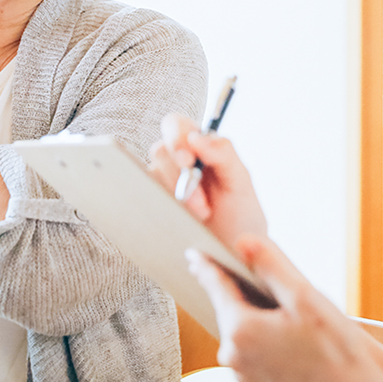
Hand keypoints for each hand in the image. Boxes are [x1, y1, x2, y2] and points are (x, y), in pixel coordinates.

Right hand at [149, 113, 267, 250]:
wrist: (233, 256)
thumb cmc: (240, 217)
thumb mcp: (241, 183)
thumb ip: (225, 154)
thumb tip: (197, 137)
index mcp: (199, 147)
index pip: (175, 125)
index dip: (176, 138)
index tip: (188, 162)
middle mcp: (176, 162)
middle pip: (159, 150)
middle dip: (177, 174)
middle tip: (198, 201)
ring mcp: (161, 185)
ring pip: (150, 174)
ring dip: (174, 195)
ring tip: (200, 216)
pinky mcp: (150, 205)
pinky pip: (141, 198)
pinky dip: (159, 207)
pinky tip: (179, 220)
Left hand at [188, 234, 382, 381]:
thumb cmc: (336, 350)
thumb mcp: (304, 297)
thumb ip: (270, 264)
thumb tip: (242, 242)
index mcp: (239, 331)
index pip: (216, 285)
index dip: (207, 263)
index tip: (194, 250)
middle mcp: (232, 354)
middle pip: (228, 304)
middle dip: (239, 283)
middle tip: (253, 264)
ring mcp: (242, 369)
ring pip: (240, 321)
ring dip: (252, 305)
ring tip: (280, 297)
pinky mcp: (254, 377)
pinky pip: (249, 339)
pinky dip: (259, 324)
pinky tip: (284, 321)